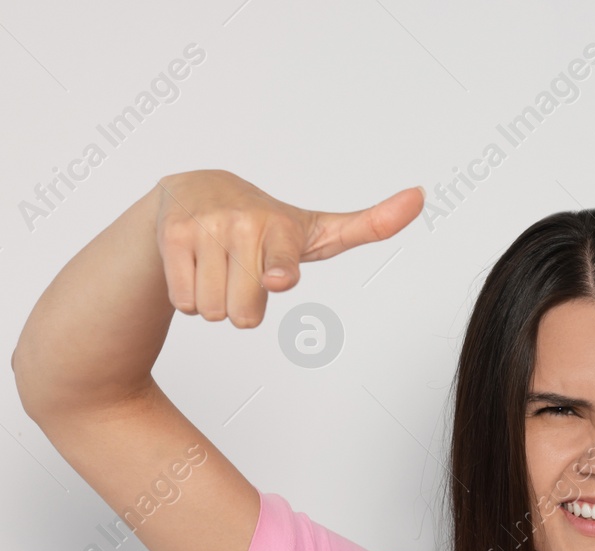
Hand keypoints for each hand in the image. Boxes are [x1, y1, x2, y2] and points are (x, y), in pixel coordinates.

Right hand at [153, 169, 421, 327]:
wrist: (196, 190)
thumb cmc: (265, 223)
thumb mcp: (317, 229)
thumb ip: (370, 224)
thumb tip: (422, 196)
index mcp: (281, 226)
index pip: (278, 269)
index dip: (277, 274)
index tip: (278, 275)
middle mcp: (243, 222)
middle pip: (243, 316)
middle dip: (244, 306)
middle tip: (246, 274)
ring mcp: (204, 228)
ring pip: (212, 312)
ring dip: (216, 302)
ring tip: (223, 268)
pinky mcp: (172, 236)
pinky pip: (184, 302)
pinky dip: (190, 296)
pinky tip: (198, 266)